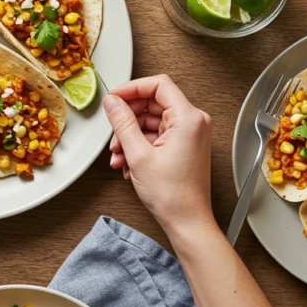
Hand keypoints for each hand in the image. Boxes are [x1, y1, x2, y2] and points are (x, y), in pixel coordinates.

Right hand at [104, 75, 213, 232]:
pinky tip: (127, 161)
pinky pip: (157, 135)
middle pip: (153, 103)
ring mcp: (190, 134)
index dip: (133, 88)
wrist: (187, 221)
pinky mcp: (185, 145)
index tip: (115, 97)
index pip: (159, 85)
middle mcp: (193, 122)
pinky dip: (140, 145)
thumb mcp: (138, 155)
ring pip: (151, 121)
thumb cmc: (173, 195)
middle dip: (128, 119)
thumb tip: (112, 102)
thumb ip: (122, 123)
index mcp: (188, 118)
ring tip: (119, 154)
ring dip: (131, 136)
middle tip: (113, 132)